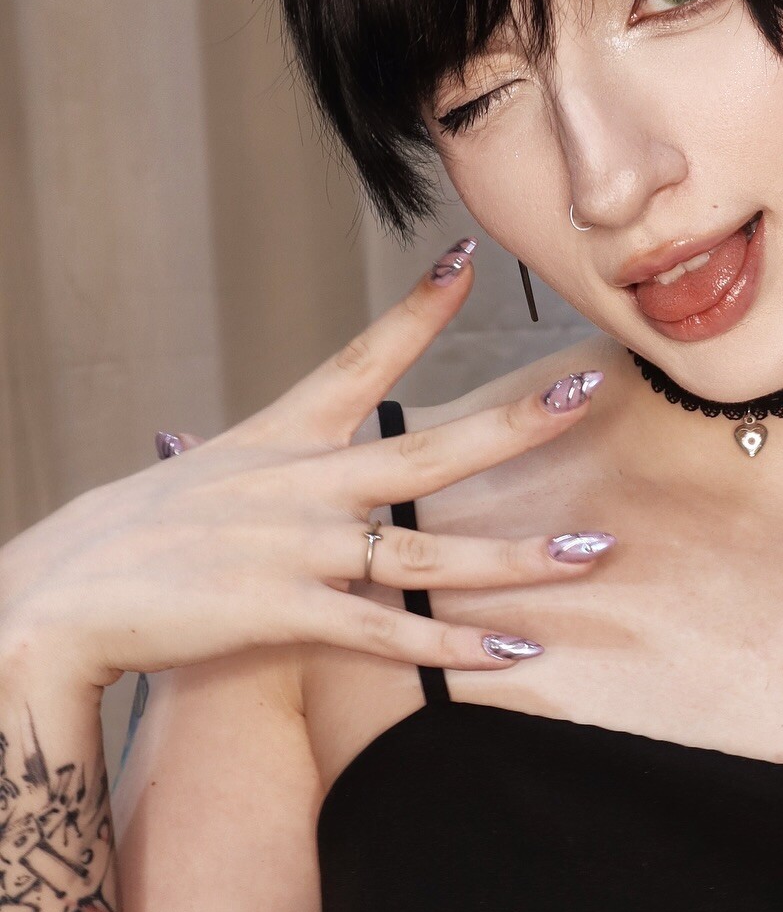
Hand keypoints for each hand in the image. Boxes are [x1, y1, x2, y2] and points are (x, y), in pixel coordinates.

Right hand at [0, 239, 612, 688]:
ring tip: (594, 550)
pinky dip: (454, 649)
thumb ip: (238, 462)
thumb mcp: (196, 475)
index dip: (418, 310)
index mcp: (280, 437)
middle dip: (517, 424)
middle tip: (590, 390)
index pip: (362, 359)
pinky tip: (519, 653)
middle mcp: (301, 484)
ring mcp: (298, 549)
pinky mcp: (286, 613)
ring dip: (518, 559)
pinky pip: (388, 635)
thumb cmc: (127, 538)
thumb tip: (216, 447)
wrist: (58, 596)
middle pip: (429, 450)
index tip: (466, 258)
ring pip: (430, 553)